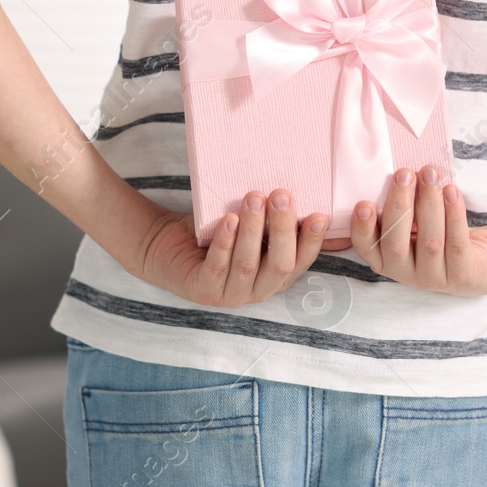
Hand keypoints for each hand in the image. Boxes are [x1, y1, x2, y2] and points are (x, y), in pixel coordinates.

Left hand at [137, 189, 329, 306]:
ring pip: (248, 264)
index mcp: (276, 275)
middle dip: (282, 229)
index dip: (312, 241)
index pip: (301, 261)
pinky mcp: (203, 290)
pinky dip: (225, 241)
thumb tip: (308, 191)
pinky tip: (228, 219)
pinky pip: (217, 266)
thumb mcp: (251, 223)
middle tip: (281, 195)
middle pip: (279, 264)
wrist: (167, 242)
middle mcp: (258, 290)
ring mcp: (231, 294)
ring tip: (253, 198)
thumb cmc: (217, 230)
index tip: (319, 215)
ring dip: (253, 230)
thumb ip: (273, 218)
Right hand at [350, 166, 486, 295]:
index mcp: (383, 259)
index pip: (366, 246)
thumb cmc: (434, 232)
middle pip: (396, 243)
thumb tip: (398, 175)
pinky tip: (451, 190)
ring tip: (430, 173)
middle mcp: (404, 273)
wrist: (476, 260)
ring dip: (429, 202)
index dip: (362, 228)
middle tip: (403, 174)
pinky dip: (454, 213)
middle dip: (399, 205)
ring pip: (429, 241)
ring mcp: (433, 278)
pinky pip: (456, 242)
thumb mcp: (410, 224)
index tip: (363, 204)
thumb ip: (399, 208)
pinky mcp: (461, 274)